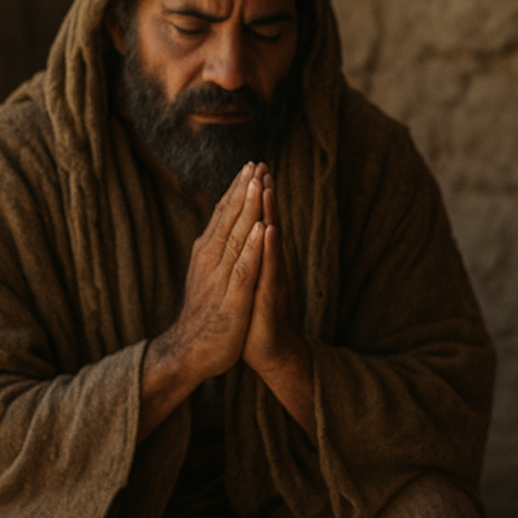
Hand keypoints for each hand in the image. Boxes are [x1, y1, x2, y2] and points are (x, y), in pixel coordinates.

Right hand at [160, 162, 266, 379]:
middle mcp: (211, 260)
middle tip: (256, 162)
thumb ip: (216, 251)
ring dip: (248, 209)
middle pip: (229, 219)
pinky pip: (244, 269)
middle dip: (243, 190)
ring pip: (237, 237)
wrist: (189, 351)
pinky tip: (262, 229)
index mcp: (208, 253)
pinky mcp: (232, 299)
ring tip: (258, 183)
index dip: (237, 190)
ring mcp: (221, 278)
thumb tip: (222, 227)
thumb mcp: (208, 275)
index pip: (223, 215)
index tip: (250, 165)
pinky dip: (253, 248)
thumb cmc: (204, 314)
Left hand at [238, 171, 317, 438]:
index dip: (254, 197)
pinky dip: (270, 249)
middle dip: (263, 195)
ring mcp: (272, 280)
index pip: (256, 223)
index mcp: (258, 261)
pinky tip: (270, 232)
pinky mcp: (271, 298)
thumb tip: (244, 239)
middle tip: (262, 165)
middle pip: (265, 224)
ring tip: (267, 186)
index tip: (253, 168)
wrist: (273, 352)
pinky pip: (270, 269)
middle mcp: (268, 266)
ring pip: (270, 242)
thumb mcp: (248, 285)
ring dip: (269, 213)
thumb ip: (248, 262)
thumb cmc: (257, 319)